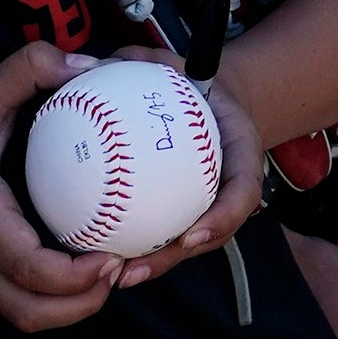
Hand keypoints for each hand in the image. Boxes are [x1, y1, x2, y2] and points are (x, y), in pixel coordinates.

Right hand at [0, 42, 120, 330]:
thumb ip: (29, 68)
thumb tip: (88, 66)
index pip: (25, 267)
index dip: (73, 277)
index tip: (112, 258)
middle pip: (28, 312)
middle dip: (82, 305)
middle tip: (121, 271)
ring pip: (23, 316)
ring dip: (71, 308)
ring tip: (110, 275)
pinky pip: (16, 303)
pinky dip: (53, 300)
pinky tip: (84, 270)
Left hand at [107, 46, 266, 291]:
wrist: (209, 96)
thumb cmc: (184, 77)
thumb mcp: (166, 61)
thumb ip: (137, 62)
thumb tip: (93, 66)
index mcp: (241, 148)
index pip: (244, 188)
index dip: (222, 217)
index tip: (190, 236)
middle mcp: (231, 184)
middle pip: (210, 233)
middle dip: (172, 258)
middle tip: (132, 271)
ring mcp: (210, 203)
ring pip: (185, 244)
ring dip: (153, 265)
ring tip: (115, 277)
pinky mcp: (186, 212)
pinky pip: (165, 233)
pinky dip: (140, 248)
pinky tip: (100, 256)